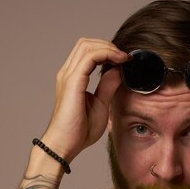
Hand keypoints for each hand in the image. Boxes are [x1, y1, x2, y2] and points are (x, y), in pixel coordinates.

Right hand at [42, 38, 127, 161]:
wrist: (65, 145)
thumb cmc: (79, 131)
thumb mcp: (101, 104)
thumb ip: (107, 86)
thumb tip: (118, 71)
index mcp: (73, 78)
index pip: (87, 52)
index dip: (107, 50)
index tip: (125, 60)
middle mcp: (68, 73)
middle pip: (86, 43)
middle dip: (108, 45)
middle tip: (125, 57)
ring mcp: (68, 76)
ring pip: (87, 45)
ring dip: (108, 47)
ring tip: (123, 58)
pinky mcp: (73, 81)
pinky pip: (90, 57)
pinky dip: (106, 54)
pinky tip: (119, 62)